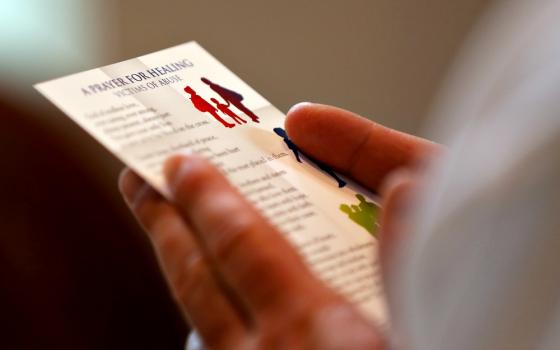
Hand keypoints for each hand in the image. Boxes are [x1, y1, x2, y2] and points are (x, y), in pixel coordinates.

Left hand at [119, 103, 438, 348]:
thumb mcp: (428, 326)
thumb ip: (407, 262)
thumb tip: (400, 190)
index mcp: (311, 331)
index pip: (241, 245)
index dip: (207, 199)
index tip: (179, 162)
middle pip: (196, 282)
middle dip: (166, 227)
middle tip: (138, 185)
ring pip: (198, 321)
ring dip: (181, 270)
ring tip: (167, 237)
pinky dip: (208, 317)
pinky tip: (216, 313)